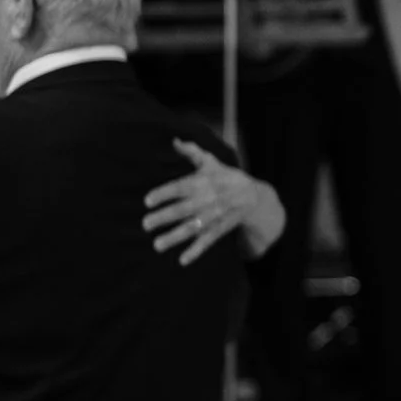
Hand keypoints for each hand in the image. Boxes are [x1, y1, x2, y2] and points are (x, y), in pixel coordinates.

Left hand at [144, 139, 266, 265]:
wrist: (254, 196)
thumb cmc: (226, 177)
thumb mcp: (211, 162)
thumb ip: (192, 152)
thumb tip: (174, 141)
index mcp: (205, 181)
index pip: (181, 187)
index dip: (164, 193)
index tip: (147, 201)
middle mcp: (209, 199)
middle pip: (184, 209)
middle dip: (164, 217)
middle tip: (145, 224)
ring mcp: (215, 215)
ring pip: (194, 227)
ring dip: (175, 237)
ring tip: (157, 245)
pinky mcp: (221, 229)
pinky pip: (208, 241)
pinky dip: (196, 251)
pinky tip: (183, 260)